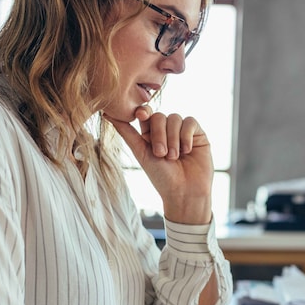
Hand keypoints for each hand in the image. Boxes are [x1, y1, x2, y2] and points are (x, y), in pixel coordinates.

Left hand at [106, 106, 212, 223]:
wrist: (185, 192)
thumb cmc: (161, 178)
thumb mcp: (141, 154)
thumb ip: (127, 133)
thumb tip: (107, 114)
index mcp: (150, 135)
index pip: (146, 114)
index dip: (143, 111)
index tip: (141, 115)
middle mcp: (166, 131)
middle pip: (159, 116)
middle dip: (159, 135)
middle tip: (161, 154)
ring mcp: (182, 131)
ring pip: (175, 118)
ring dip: (173, 139)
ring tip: (174, 157)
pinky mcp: (197, 134)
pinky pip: (190, 122)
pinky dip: (186, 136)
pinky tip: (187, 151)